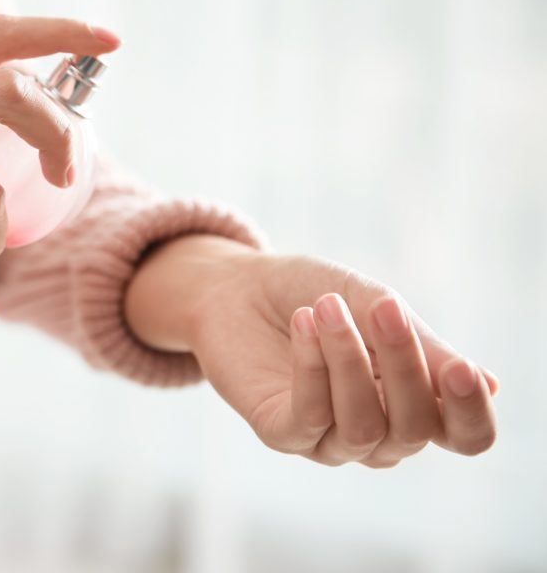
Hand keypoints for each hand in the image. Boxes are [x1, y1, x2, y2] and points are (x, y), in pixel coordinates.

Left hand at [125, 235, 498, 466]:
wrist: (236, 287)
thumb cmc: (313, 294)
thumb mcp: (373, 305)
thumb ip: (421, 345)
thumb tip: (489, 383)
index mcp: (413, 403)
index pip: (463, 436)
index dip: (473, 414)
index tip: (466, 371)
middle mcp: (377, 432)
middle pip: (415, 428)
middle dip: (404, 366)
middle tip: (384, 308)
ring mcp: (328, 439)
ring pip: (363, 425)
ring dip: (348, 359)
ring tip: (325, 305)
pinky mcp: (281, 433)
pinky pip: (309, 416)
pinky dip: (311, 367)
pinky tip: (303, 323)